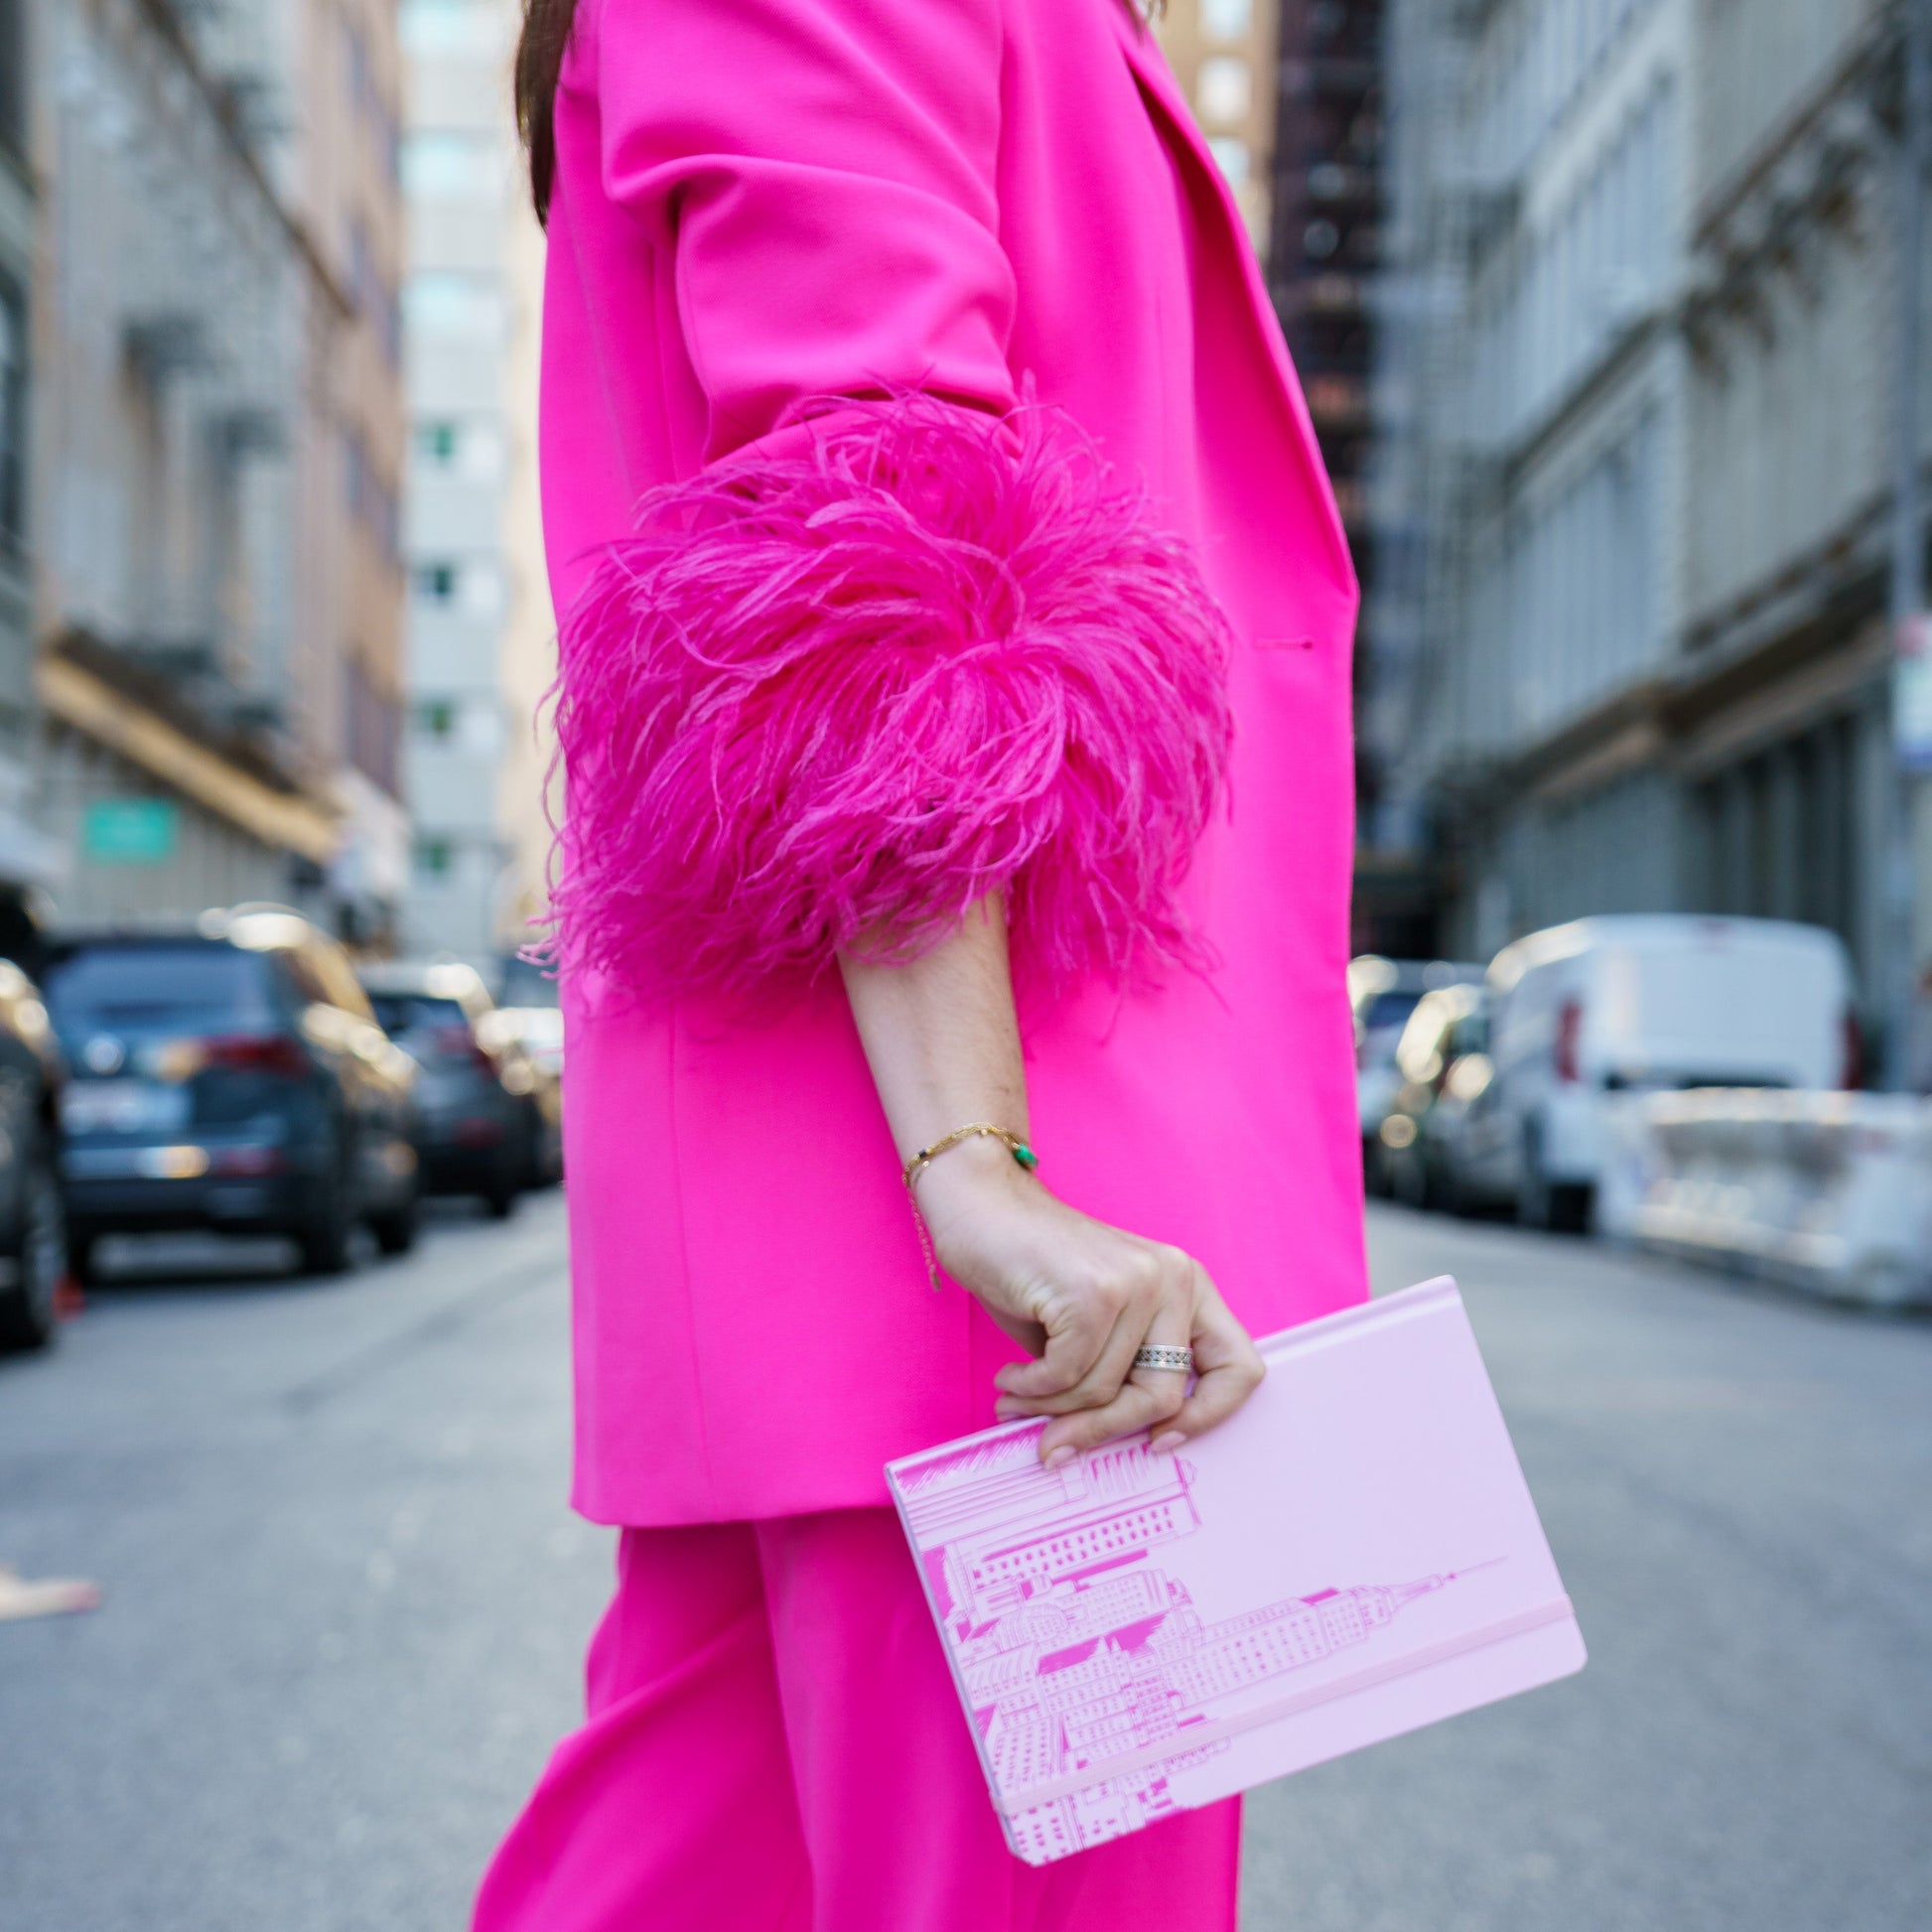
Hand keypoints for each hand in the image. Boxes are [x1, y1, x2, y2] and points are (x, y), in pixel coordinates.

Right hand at [915, 1137, 1265, 1463]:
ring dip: (1051, 1407)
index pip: (1240, 1368)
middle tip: (1056, 1441)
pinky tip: (1011, 1377)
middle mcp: (1175, 1279)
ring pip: (1105, 1391)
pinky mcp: (1093, 1291)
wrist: (981, 1206)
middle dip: (1103, 1428)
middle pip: (1163, 1396)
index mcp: (1189, 1287)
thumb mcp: (1097, 1328)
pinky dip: (1031, 1388)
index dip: (1206, 1417)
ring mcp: (1137, 1281)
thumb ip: (1120, 1378)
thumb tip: (1111, 1448)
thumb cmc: (1034, 1272)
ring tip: (1017, 1396)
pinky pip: (1067, 1374)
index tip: (1157, 1441)